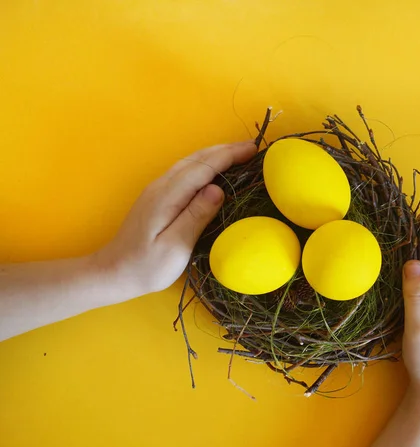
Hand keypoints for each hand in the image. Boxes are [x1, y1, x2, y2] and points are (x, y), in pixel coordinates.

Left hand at [94, 141, 256, 298]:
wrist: (113, 272)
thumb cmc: (146, 267)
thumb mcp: (175, 246)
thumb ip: (196, 216)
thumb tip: (218, 189)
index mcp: (167, 196)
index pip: (203, 167)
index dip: (229, 156)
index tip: (253, 150)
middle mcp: (161, 186)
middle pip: (196, 159)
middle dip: (225, 150)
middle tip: (252, 148)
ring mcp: (158, 190)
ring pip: (190, 163)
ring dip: (215, 155)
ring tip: (239, 153)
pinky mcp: (158, 197)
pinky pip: (186, 172)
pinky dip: (205, 165)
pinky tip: (215, 170)